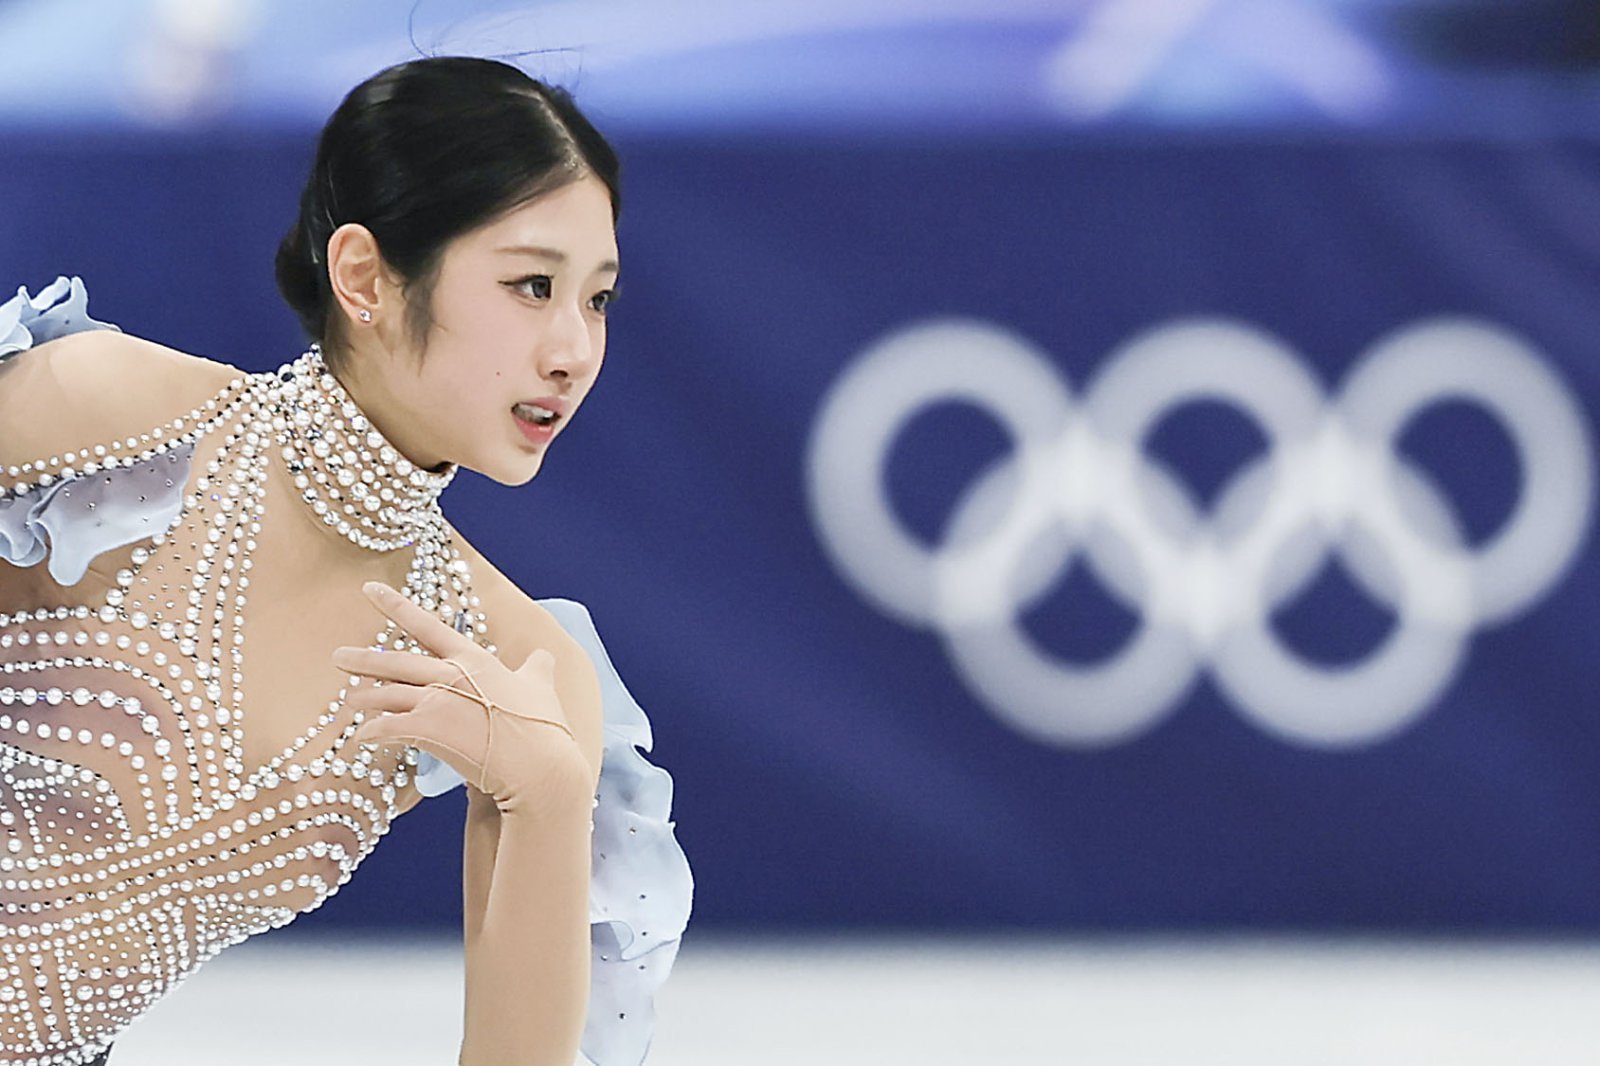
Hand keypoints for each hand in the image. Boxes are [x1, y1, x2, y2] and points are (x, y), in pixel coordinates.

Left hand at [335, 581, 589, 814]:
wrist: (539, 765)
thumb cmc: (543, 727)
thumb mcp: (542, 687)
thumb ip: (538, 668)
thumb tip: (545, 656)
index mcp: (474, 660)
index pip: (428, 626)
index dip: (396, 605)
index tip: (370, 589)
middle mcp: (451, 675)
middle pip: (397, 661)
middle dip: (364, 659)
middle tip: (338, 656)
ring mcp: (437, 701)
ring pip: (388, 694)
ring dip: (365, 698)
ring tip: (348, 701)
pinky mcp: (428, 730)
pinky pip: (387, 728)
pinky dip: (372, 733)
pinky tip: (362, 739)